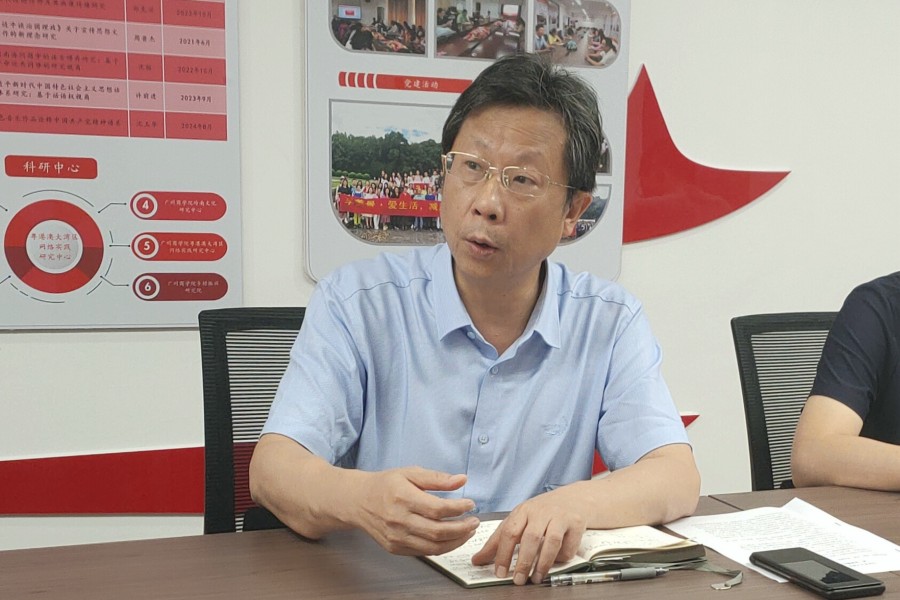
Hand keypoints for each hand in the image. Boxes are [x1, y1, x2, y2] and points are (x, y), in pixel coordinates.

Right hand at [353, 467, 479, 555]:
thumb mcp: (410, 472)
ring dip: (456, 541)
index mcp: (403, 498)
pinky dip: (441, 547)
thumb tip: (461, 480)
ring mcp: (396, 537)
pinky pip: (424, 552)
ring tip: (467, 531)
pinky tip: (451, 538)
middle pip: (437, 531)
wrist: (358, 501)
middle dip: (462, 528)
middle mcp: (399, 520)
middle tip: (474, 521)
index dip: (458, 508)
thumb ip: (437, 478)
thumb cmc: (385, 484)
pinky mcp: (395, 548)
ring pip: (433, 546)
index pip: (437, 509)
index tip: (470, 504)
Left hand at [471, 489, 585, 584]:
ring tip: (536, 578)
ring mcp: (559, 516)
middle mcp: (540, 512)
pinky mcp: (576, 523)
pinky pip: (568, 544)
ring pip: (551, 541)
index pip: (509, 531)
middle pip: (530, 537)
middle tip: (518, 580)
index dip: (503, 553)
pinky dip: (561, 557)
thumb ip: (498, 541)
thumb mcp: (518, 521)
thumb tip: (477, 560)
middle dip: (523, 561)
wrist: (573, 498)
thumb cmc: (541, 513)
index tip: (500, 572)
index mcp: (523, 511)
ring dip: (543, 562)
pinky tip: (555, 564)